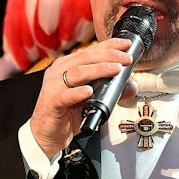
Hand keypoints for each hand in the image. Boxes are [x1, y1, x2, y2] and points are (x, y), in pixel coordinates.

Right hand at [30, 38, 135, 157]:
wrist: (47, 134)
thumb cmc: (67, 114)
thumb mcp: (92, 100)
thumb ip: (111, 92)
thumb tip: (132, 85)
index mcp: (68, 66)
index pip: (91, 50)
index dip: (109, 45)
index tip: (126, 44)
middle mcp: (59, 72)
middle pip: (85, 58)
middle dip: (108, 56)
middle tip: (126, 58)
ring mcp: (53, 86)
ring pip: (77, 73)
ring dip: (98, 70)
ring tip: (115, 70)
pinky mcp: (51, 102)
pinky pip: (65, 96)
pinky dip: (77, 93)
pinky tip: (89, 91)